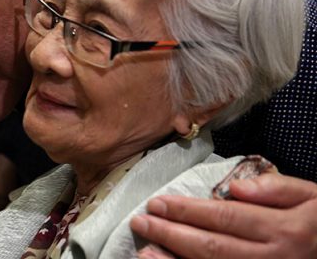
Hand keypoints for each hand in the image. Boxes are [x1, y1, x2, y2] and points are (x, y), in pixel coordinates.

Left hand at [130, 173, 316, 257]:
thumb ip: (277, 189)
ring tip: (145, 251)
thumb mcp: (313, 197)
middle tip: (140, 222)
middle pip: (212, 247)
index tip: (157, 203)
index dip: (187, 211)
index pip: (224, 217)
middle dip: (171, 233)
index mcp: (284, 229)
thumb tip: (235, 187)